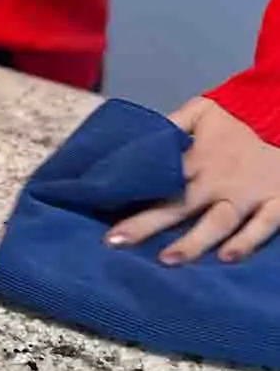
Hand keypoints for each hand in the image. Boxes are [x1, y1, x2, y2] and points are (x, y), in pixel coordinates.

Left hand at [106, 97, 279, 263]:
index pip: (158, 180)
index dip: (130, 196)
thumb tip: (139, 142)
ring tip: (168, 260)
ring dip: (194, 241)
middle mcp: (219, 180)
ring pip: (218, 222)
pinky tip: (227, 258)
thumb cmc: (241, 115)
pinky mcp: (278, 201)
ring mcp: (249, 193)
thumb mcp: (203, 111)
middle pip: (179, 205)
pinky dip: (248, 241)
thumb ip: (173, 125)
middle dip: (147, 224)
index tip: (107, 214)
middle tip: (116, 243)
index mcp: (198, 158)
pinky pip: (264, 225)